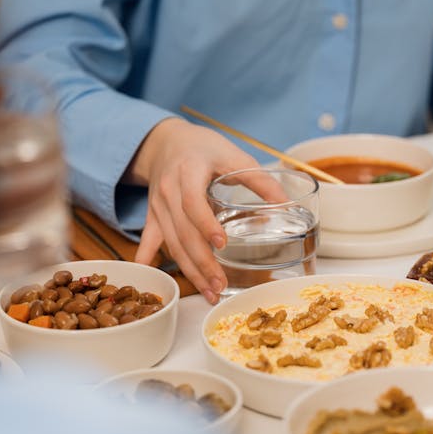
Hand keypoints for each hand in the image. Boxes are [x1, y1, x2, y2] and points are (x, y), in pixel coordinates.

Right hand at [127, 118, 284, 302]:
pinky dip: (148, 261)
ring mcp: (158, 206)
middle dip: (201, 262)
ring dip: (189, 270)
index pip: (193, 202)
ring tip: (209, 291)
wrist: (166, 142)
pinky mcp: (153, 216)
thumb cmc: (203, 147)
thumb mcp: (231, 154)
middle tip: (220, 284)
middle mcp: (168, 191)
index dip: (205, 224)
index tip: (221, 243)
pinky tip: (152, 280)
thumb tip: (285, 202)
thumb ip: (258, 179)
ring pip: (170, 243)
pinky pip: (148, 241)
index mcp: (189, 172)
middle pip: (182, 232)